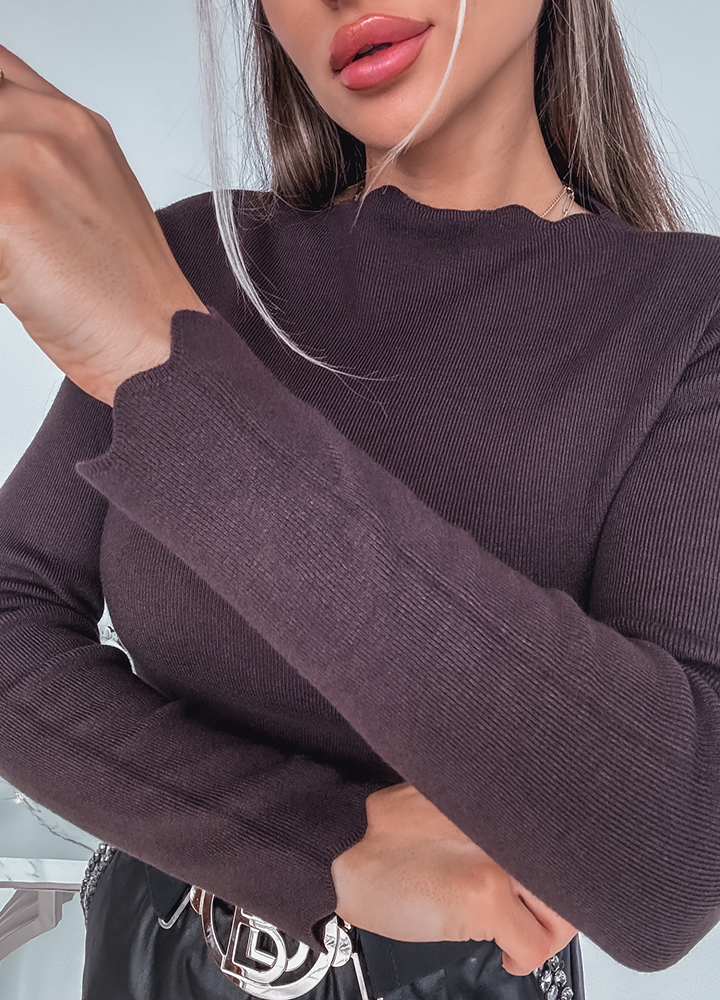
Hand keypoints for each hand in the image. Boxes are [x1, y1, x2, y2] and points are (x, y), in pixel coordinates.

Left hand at [0, 46, 207, 404]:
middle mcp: (54, 126)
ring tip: (12, 251)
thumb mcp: (87, 198)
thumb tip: (4, 163)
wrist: (157, 343)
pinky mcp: (8, 204)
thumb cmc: (122, 292)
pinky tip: (11, 270)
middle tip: (12, 225)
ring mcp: (29, 158)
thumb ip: (35, 156)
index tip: (3, 175)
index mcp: (74, 121)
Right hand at [331, 783, 577, 976]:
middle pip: (571, 878)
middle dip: (557, 904)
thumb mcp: (450, 806)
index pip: (572, 837)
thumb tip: (545, 858)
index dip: (566, 871)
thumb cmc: (389, 829)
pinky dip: (520, 958)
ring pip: (559, 915)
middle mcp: (506, 822)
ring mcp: (498, 859)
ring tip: (512, 927)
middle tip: (531, 913)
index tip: (552, 887)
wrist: (340, 847)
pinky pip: (530, 947)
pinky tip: (503, 949)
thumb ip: (498, 821)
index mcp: (503, 797)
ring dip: (539, 930)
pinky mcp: (485, 897)